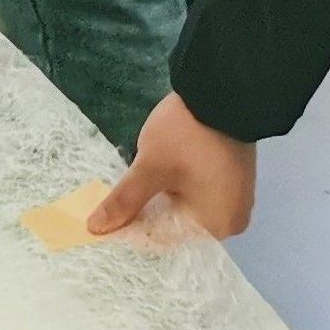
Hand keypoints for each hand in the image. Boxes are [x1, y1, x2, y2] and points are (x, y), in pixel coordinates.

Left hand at [90, 94, 256, 241]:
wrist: (222, 89)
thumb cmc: (188, 136)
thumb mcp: (150, 167)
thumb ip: (124, 201)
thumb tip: (95, 229)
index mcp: (218, 227)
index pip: (167, 239)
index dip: (134, 229)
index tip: (107, 219)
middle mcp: (231, 219)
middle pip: (178, 224)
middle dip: (147, 212)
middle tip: (117, 198)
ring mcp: (234, 196)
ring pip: (186, 206)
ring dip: (160, 196)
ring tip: (136, 183)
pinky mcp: (232, 175)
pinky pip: (198, 190)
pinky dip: (176, 184)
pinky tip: (158, 172)